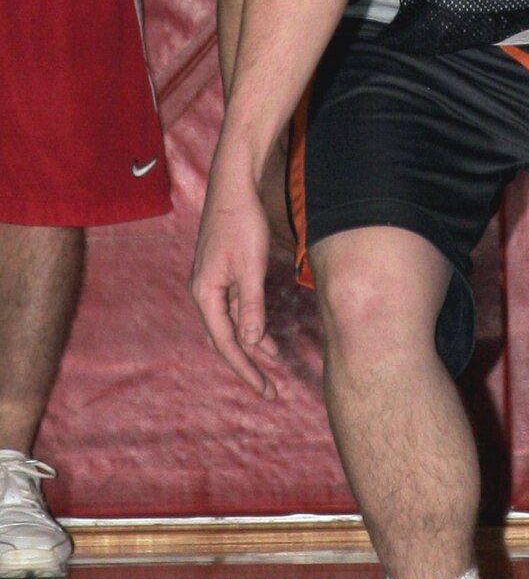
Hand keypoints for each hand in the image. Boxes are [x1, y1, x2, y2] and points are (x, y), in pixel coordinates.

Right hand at [190, 150, 279, 397]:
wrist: (234, 188)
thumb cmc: (242, 224)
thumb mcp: (251, 268)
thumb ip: (251, 306)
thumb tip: (251, 342)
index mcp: (206, 294)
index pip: (227, 343)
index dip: (247, 369)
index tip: (266, 389)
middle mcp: (204, 292)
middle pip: (224, 340)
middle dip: (246, 365)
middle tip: (269, 388)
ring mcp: (211, 284)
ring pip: (230, 326)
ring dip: (251, 345)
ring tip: (274, 362)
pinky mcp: (222, 274)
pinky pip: (233, 310)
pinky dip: (250, 324)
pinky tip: (266, 333)